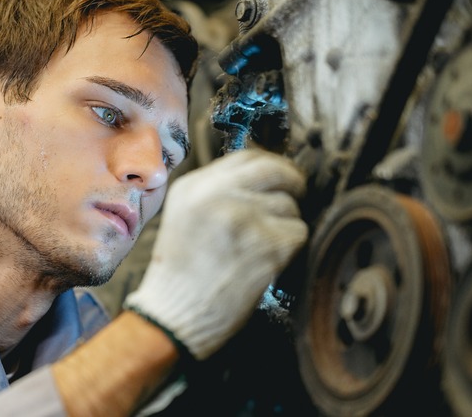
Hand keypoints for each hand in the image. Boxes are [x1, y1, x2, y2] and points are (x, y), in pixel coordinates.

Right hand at [124, 149, 308, 359]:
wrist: (173, 316)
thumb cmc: (181, 273)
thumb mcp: (184, 215)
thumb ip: (216, 191)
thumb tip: (262, 176)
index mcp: (194, 186)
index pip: (247, 155)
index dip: (271, 164)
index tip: (280, 177)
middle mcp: (217, 195)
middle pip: (276, 170)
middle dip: (292, 182)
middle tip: (296, 195)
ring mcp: (244, 218)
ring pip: (289, 205)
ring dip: (286, 224)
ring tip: (260, 246)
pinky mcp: (267, 245)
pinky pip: (298, 232)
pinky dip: (291, 248)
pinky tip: (268, 262)